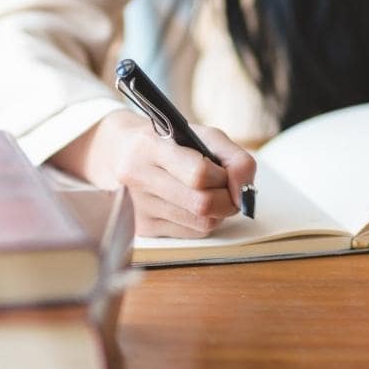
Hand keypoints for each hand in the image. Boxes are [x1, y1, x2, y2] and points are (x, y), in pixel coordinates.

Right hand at [52, 110, 256, 237]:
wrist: (122, 153)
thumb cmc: (171, 143)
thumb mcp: (202, 135)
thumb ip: (234, 157)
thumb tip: (246, 191)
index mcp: (151, 146)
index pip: (199, 174)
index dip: (224, 178)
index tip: (227, 174)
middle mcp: (138, 177)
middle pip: (202, 205)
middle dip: (228, 200)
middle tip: (228, 190)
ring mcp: (137, 206)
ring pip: (201, 223)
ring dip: (218, 212)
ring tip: (210, 194)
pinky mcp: (142, 228)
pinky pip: (191, 233)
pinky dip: (202, 221)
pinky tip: (192, 205)